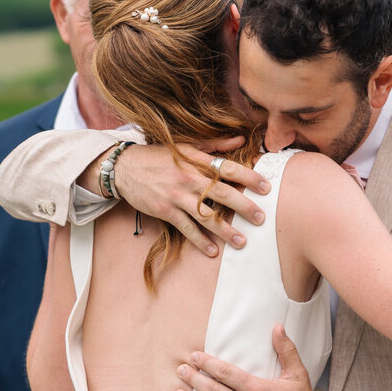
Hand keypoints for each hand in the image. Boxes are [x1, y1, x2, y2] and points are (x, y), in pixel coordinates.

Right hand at [116, 137, 269, 256]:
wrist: (124, 168)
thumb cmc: (157, 156)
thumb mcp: (185, 146)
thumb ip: (215, 145)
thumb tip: (241, 139)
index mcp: (196, 161)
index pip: (228, 169)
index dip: (249, 177)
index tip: (266, 187)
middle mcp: (188, 178)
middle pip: (222, 194)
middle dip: (243, 207)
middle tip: (261, 218)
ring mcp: (176, 196)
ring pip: (205, 215)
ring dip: (224, 230)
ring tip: (241, 242)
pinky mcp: (165, 210)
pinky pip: (186, 228)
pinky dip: (199, 240)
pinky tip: (212, 251)